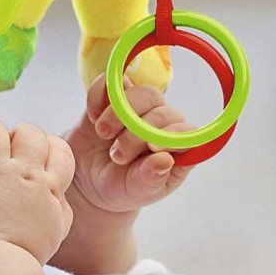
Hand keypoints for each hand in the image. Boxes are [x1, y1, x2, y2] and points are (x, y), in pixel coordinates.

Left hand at [0, 119, 75, 261]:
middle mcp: (21, 173)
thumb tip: (55, 194)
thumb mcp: (55, 232)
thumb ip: (58, 208)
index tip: (32, 157)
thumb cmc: (22, 257)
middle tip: (1, 151)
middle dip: (16, 134)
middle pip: (28, 132)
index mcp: (46, 187)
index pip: (59, 148)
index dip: (47, 147)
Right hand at [66, 75, 194, 216]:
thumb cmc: (122, 189)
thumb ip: (151, 178)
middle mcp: (162, 124)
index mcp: (177, 149)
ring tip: (104, 135)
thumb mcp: (136, 191)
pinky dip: (99, 96)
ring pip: (141, 93)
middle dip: (136, 132)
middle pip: (161, 110)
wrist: (88, 181)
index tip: (151, 147)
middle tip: (117, 155)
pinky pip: (111, 82)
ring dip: (118, 113)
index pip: (187, 131)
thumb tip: (166, 160)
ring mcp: (139, 108)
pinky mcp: (113, 97)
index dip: (173, 133)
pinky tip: (93, 117)